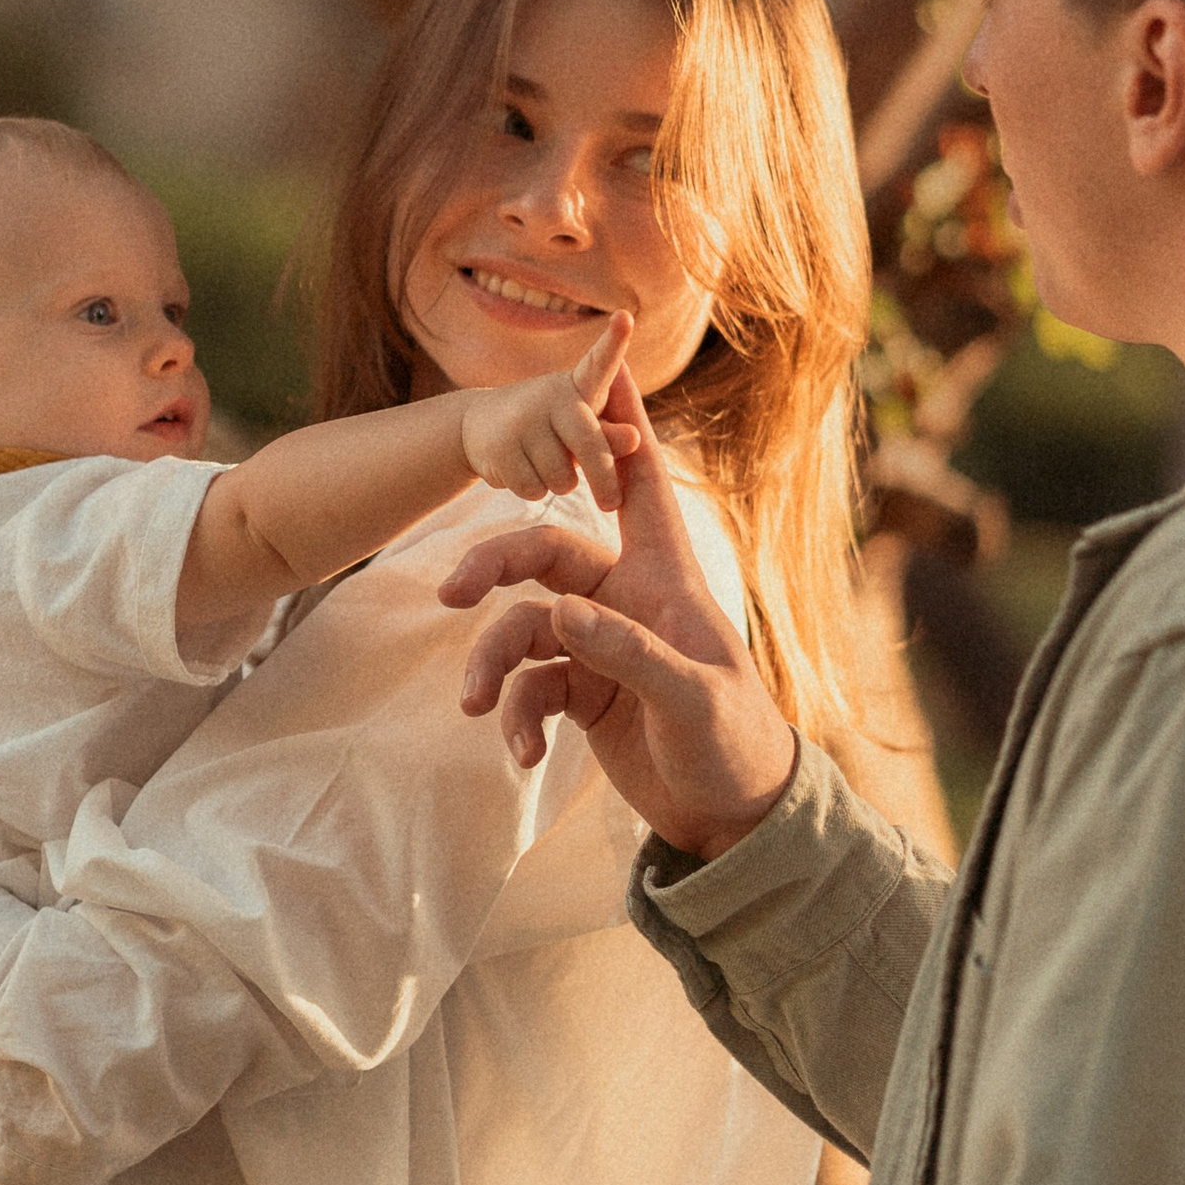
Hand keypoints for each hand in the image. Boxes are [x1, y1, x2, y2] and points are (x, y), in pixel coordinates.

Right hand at [440, 371, 798, 858]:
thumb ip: (628, 653)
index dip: (624, 426)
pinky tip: (522, 756)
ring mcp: (597, 646)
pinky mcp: (580, 693)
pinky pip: (528, 690)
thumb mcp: (691, 699)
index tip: (603, 368)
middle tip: (450, 594)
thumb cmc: (734, 742)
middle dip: (493, 567)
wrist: (728, 817)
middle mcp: (624, 600)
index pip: (643, 484)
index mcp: (665, 578)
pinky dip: (517, 719)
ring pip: (522, 629)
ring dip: (492, 665)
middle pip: (545, 556)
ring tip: (477, 708)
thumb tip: (559, 615)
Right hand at [459, 311, 639, 511]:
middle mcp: (550, 396)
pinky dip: (533, 490)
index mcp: (576, 387)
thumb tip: (635, 438)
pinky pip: (533, 489)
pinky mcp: (499, 447)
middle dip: (603, 479)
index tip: (626, 317)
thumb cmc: (548, 426)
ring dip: (559, 484)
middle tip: (611, 504)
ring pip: (561, 477)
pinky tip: (521, 470)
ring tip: (544, 464)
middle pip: (590, 445)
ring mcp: (521, 421)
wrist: (478, 427)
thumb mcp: (580, 427)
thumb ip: (608, 434)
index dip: (614, 341)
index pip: (599, 364)